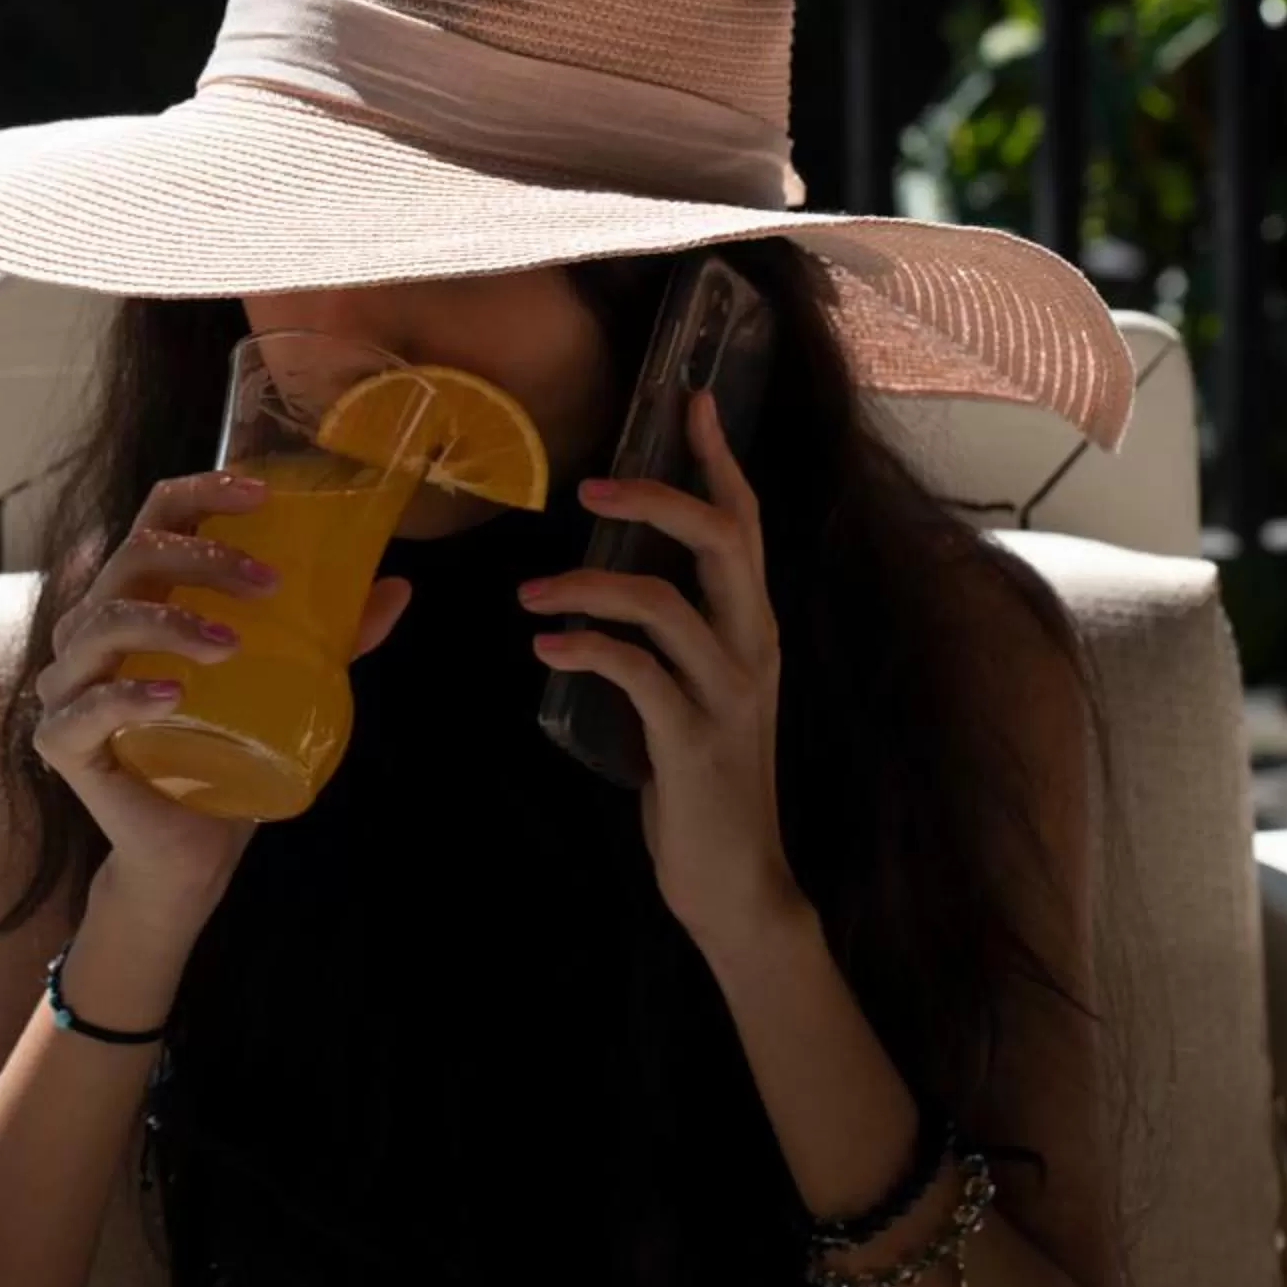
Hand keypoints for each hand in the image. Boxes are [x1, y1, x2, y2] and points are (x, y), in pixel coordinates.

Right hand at [32, 469, 413, 929]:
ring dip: (170, 620)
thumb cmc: (227, 753)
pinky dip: (125, 694)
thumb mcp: (289, 682)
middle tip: (268, 584)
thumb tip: (398, 587)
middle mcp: (93, 628)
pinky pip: (82, 707)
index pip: (156, 519)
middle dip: (203, 558)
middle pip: (131, 559)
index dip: (201, 492)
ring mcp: (69, 684)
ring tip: (230, 644)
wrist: (193, 851)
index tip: (262, 494)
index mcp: (140, 597)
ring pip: (102, 622)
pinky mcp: (60, 742)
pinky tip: (170, 693)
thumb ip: (334, 636)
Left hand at [520, 390, 803, 954]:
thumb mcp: (698, 694)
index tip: (692, 401)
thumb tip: (613, 581)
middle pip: (721, 540)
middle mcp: (753, 649)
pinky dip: (585, 647)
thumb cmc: (705, 785)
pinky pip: (637, 673)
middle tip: (592, 481)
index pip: (746, 524)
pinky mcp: (693, 742)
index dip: (721, 459)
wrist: (739, 885)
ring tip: (532, 591)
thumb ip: (672, 639)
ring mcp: (728, 696)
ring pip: (666, 602)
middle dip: (658, 495)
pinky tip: (546, 647)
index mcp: (754, 629)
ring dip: (590, 582)